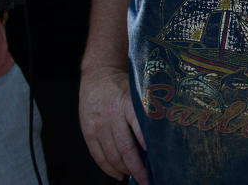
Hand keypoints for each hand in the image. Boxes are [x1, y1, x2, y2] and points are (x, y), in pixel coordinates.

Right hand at [79, 67, 147, 181]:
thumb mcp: (138, 92)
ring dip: (124, 170)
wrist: (99, 74)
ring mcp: (98, 124)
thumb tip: (160, 138)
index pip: (139, 130)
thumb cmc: (124, 85)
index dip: (148, 148)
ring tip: (135, 177)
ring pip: (112, 155)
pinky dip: (108, 169)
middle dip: (137, 168)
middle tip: (148, 180)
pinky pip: (98, 155)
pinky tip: (118, 174)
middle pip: (125, 149)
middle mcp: (112, 115)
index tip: (157, 162)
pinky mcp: (88, 131)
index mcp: (128, 104)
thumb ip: (146, 112)